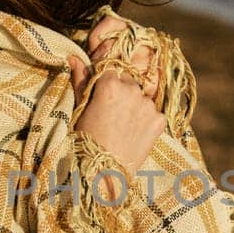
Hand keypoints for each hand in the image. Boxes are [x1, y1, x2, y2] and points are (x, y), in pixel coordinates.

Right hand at [67, 16, 166, 201]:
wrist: (105, 174)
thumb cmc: (85, 142)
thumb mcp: (79, 110)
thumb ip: (80, 81)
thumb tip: (74, 57)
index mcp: (109, 85)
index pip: (110, 70)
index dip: (105, 82)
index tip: (101, 96)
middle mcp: (132, 90)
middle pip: (128, 81)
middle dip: (120, 91)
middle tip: (110, 114)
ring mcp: (148, 106)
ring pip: (141, 97)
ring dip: (134, 105)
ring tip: (121, 126)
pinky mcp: (160, 120)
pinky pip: (152, 113)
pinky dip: (145, 120)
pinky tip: (133, 134)